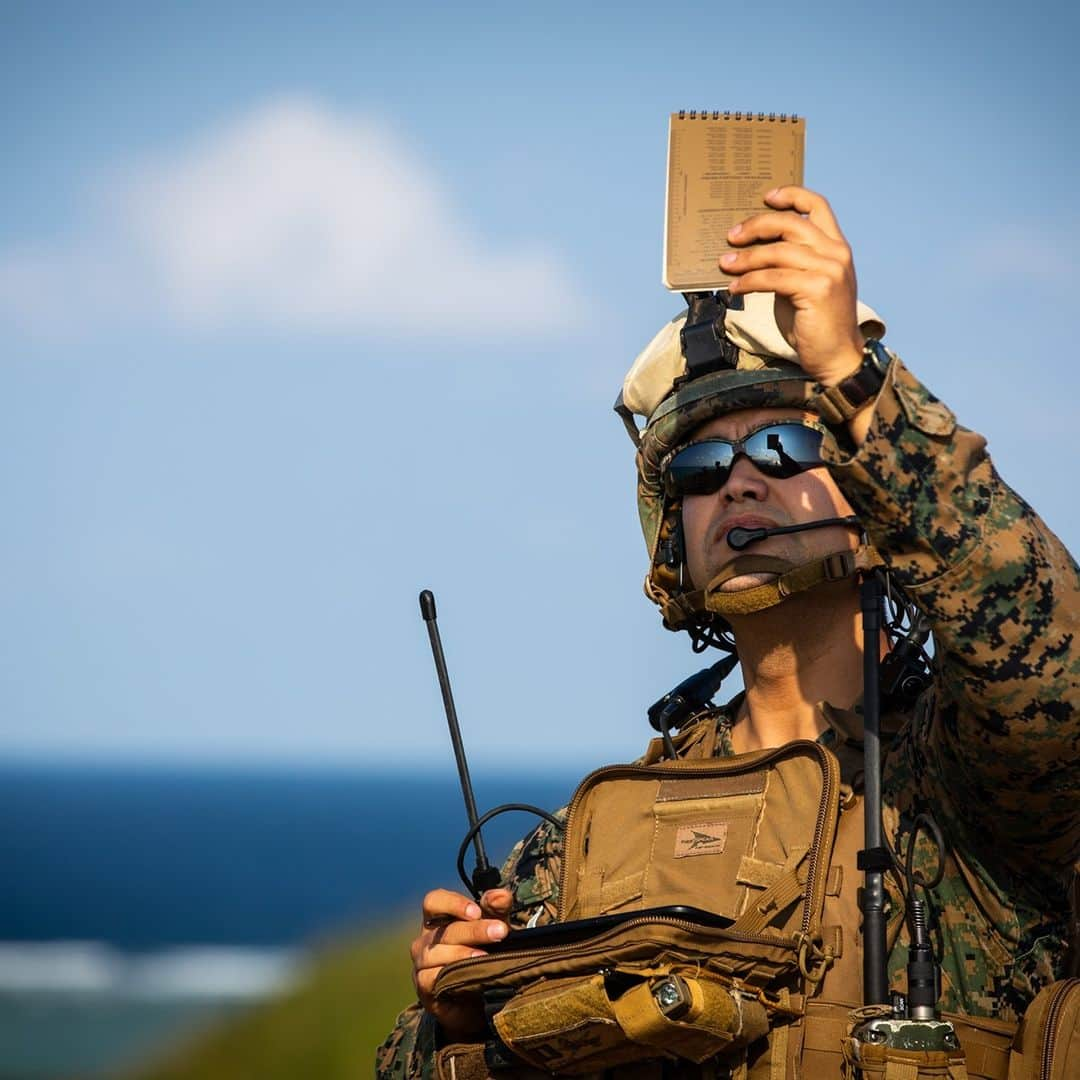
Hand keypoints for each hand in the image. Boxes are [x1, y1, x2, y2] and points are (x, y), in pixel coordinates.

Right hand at [411, 886, 512, 1039]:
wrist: (476, 999)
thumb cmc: (482, 954)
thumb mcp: (492, 928)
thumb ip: (497, 910)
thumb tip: (502, 895)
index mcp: (438, 918)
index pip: (434, 901)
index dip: (454, 904)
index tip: (477, 911)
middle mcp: (425, 938)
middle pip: (444, 929)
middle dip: (474, 930)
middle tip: (500, 932)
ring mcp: (421, 962)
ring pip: (436, 952)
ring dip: (463, 953)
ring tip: (485, 957)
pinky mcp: (423, 986)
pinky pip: (430, 977)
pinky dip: (449, 974)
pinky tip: (468, 975)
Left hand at [721, 186, 863, 385]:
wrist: (836, 356)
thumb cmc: (815, 322)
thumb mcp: (804, 283)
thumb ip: (790, 262)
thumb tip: (751, 249)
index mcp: (836, 246)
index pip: (817, 206)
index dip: (791, 195)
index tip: (766, 197)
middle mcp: (836, 253)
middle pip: (790, 223)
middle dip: (755, 226)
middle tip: (731, 236)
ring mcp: (829, 270)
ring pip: (777, 251)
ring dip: (746, 258)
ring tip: (725, 264)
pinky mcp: (817, 289)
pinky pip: (773, 278)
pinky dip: (749, 281)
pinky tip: (735, 288)